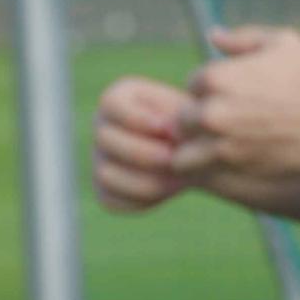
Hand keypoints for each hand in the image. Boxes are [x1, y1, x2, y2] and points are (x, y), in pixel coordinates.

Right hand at [93, 76, 187, 212]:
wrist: (199, 152)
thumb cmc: (194, 124)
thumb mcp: (189, 112)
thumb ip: (176, 116)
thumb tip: (165, 130)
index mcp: (117, 99)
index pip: (110, 103)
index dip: (138, 118)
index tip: (167, 129)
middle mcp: (102, 128)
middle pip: (105, 139)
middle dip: (144, 152)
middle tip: (175, 159)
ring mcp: (100, 160)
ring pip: (106, 174)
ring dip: (145, 179)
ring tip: (178, 178)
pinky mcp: (105, 191)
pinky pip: (113, 200)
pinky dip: (142, 199)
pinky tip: (171, 189)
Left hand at [172, 27, 299, 178]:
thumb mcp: (282, 43)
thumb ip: (243, 38)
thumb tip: (214, 35)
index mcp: (216, 76)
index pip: (193, 86)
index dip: (212, 92)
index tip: (235, 99)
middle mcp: (210, 110)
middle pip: (183, 119)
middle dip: (201, 122)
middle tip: (231, 125)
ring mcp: (217, 143)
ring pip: (182, 151)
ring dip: (196, 150)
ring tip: (222, 149)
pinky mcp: (229, 168)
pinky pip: (197, 173)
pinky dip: (207, 170)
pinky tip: (230, 163)